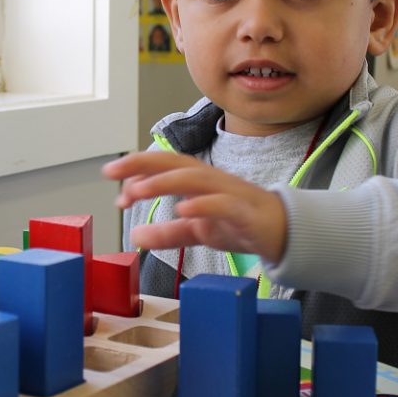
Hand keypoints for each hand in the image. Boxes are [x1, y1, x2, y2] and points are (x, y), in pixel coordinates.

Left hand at [102, 152, 288, 264]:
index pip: (164, 165)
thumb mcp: (198, 230)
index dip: (137, 169)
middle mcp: (212, 180)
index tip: (112, 182)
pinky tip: (182, 208)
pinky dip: (202, 204)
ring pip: (195, 178)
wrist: (286, 233)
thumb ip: (168, 232)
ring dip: (164, 181)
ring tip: (137, 190)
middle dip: (141, 163)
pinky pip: (223, 204)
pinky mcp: (246, 212)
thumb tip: (135, 234)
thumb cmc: (240, 224)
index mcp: (199, 181)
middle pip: (174, 162)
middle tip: (111, 171)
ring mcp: (229, 193)